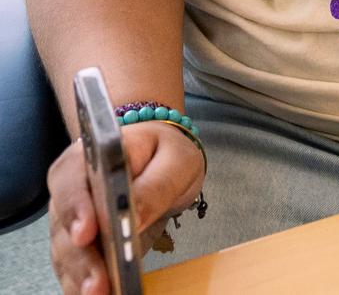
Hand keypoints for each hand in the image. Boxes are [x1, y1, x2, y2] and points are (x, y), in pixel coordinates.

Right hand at [47, 123, 204, 294]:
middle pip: (66, 227)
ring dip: (82, 279)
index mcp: (90, 157)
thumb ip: (155, 184)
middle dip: (82, 258)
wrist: (162, 160)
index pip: (71, 180)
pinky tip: (101, 294)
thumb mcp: (175, 160)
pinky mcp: (79, 247)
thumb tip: (132, 216)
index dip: (76, 207)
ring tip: (102, 294)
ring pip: (67, 254)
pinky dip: (84, 285)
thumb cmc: (166, 154)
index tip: (87, 232)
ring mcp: (71, 221)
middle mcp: (72, 191)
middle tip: (99, 282)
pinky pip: (75, 270)